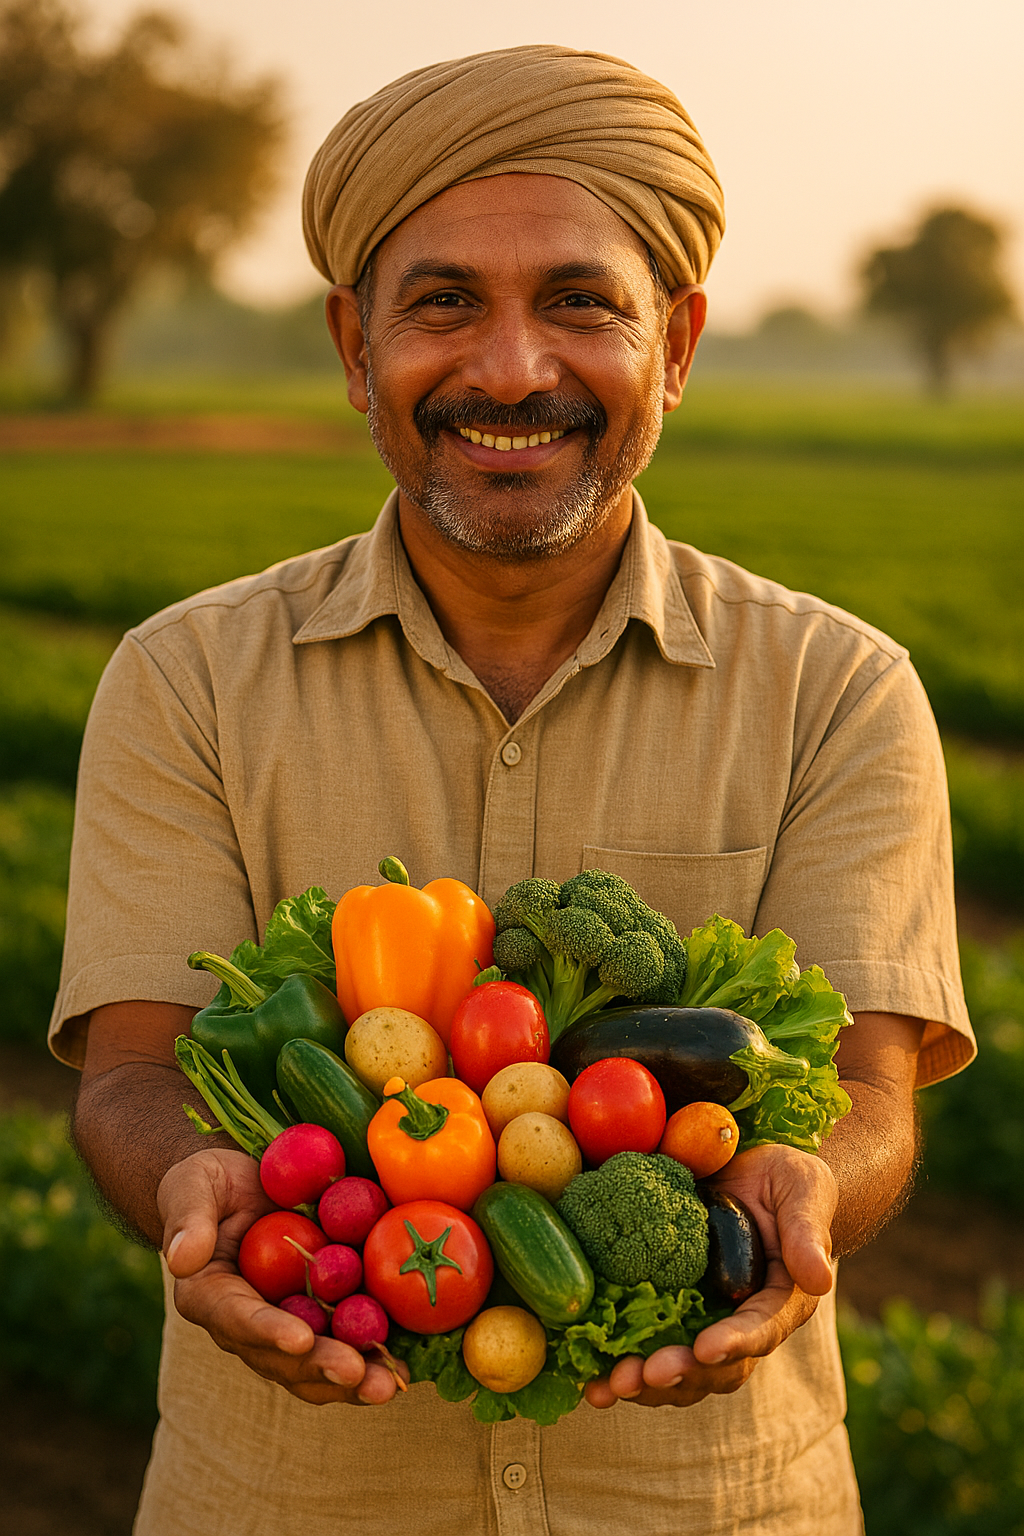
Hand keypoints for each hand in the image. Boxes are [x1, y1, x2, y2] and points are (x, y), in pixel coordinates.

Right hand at [158, 1149, 406, 1405]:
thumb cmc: (211, 1183)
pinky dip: (375, 1355)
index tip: (299, 1338)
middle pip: (283, 1356)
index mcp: (211, 1297)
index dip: (267, 1331)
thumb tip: (179, 1258)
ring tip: (387, 1385)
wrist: (244, 1184)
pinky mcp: (322, 1314)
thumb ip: (188, 1219)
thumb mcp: (193, 1186)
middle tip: (355, 1372)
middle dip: (320, 1366)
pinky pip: (347, 1339)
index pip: (237, 1319)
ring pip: (318, 1362)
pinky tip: (405, 1363)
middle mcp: (249, 1324)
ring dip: (353, 1379)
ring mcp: (288, 1323)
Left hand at [585, 1144, 836, 1409]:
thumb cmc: (789, 1182)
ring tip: (608, 1388)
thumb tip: (821, 1280)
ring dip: (645, 1384)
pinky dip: (622, 1368)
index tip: (706, 1348)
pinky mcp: (671, 1311)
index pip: (760, 1329)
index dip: (734, 1342)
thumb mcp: (804, 1191)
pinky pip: (648, 1348)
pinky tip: (592, 1381)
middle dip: (680, 1373)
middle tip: (646, 1373)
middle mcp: (742, 1322)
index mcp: (780, 1300)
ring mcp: (705, 1321)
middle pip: (715, 1366)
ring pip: (680, 1370)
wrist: (757, 1176)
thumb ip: (807, 1232)